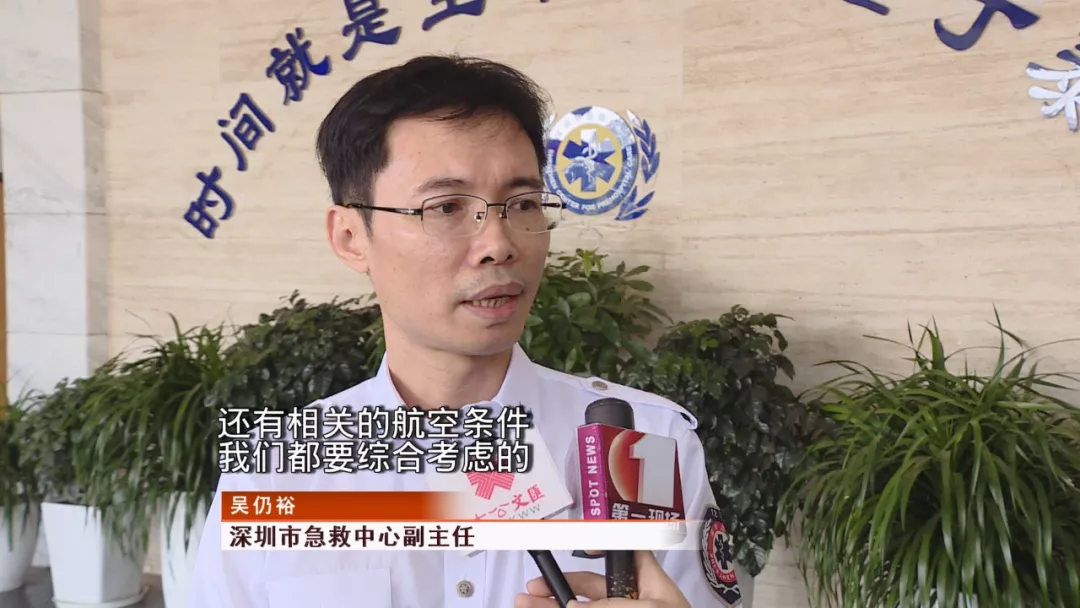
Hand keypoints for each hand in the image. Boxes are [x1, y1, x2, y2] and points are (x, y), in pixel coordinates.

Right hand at [514, 550, 690, 607]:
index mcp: (652, 587)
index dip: (606, 545)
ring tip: (524, 603)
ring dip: (552, 606)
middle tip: (534, 588)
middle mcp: (635, 604)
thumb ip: (609, 606)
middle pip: (592, 586)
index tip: (581, 547)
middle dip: (561, 585)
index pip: (630, 554)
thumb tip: (573, 607)